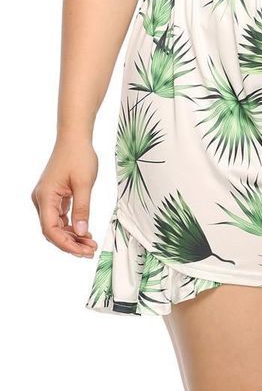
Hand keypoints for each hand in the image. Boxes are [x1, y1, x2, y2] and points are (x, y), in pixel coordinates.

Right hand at [31, 137, 98, 257]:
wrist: (75, 138)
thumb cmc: (79, 157)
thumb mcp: (84, 184)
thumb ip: (82, 209)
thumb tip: (82, 232)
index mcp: (45, 197)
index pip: (50, 229)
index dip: (66, 244)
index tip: (83, 251)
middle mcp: (41, 200)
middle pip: (52, 230)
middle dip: (71, 243)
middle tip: (90, 251)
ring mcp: (47, 198)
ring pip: (56, 225)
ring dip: (73, 236)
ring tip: (90, 244)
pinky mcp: (54, 196)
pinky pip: (60, 216)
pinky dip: (72, 225)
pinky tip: (85, 232)